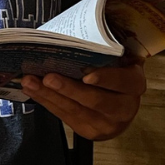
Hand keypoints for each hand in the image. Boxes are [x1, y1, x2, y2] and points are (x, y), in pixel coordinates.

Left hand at [20, 59, 145, 140]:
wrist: (119, 105)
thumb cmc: (114, 72)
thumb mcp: (118, 60)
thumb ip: (106, 51)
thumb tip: (75, 33)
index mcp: (134, 84)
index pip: (123, 81)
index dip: (106, 79)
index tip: (86, 75)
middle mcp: (125, 107)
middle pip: (96, 100)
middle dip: (69, 89)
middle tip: (48, 77)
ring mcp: (107, 123)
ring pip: (76, 111)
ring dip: (49, 95)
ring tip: (30, 82)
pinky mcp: (89, 132)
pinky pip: (65, 117)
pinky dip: (47, 102)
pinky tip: (33, 90)